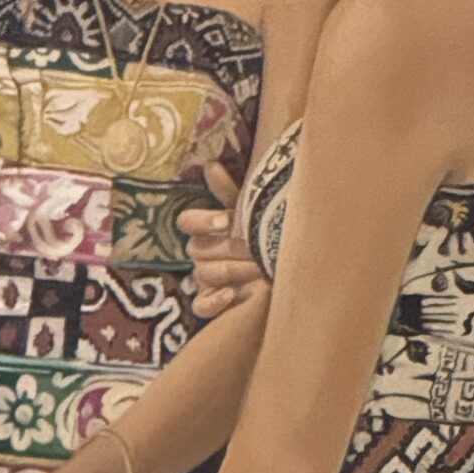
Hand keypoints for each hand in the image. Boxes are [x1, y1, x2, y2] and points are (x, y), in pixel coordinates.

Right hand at [182, 162, 265, 320]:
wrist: (285, 272)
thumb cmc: (263, 236)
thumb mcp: (250, 212)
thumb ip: (230, 193)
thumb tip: (210, 166)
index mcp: (206, 228)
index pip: (188, 221)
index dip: (203, 220)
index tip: (225, 221)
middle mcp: (200, 253)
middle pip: (199, 249)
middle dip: (229, 247)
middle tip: (256, 248)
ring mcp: (204, 278)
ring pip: (204, 273)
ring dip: (232, 270)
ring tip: (259, 267)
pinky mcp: (209, 303)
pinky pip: (202, 306)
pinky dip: (215, 301)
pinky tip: (233, 294)